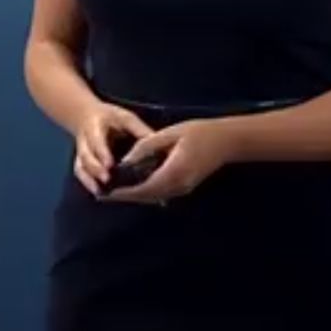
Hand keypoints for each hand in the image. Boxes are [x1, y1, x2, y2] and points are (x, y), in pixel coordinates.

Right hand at [71, 101, 153, 196]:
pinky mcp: (81, 161)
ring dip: (89, 179)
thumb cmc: (111, 119)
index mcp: (96, 127)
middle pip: (86, 156)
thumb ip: (140, 131)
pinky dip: (87, 183)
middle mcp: (85, 141)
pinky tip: (97, 193)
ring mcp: (81, 152)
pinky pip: (80, 173)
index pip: (97, 141)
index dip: (102, 153)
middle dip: (95, 168)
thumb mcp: (126, 119)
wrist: (87, 116)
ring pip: (81, 166)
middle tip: (107, 179)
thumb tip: (160, 147)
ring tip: (100, 192)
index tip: (110, 165)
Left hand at [105, 119, 235, 203]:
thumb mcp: (168, 134)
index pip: (144, 189)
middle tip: (103, 195)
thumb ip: (145, 148)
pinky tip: (134, 186)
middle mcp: (178, 186)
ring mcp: (183, 189)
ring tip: (114, 192)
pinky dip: (146, 193)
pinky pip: (161, 194)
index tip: (106, 194)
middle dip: (126, 197)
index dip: (124, 193)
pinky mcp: (186, 187)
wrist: (227, 141)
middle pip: (147, 197)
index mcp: (173, 172)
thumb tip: (124, 162)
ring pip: (154, 198)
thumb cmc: (198, 132)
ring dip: (135, 197)